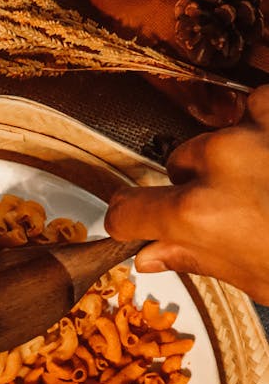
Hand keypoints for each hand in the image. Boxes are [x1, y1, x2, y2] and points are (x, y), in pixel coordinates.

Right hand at [105, 84, 268, 303]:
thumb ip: (197, 258)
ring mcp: (257, 126)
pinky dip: (266, 127)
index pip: (130, 211)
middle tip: (239, 213)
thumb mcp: (255, 277)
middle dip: (198, 186)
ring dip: (237, 154)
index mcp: (201, 214)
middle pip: (179, 166)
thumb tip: (153, 255)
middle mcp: (220, 161)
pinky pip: (259, 106)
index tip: (131, 225)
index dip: (128, 222)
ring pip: (221, 133)